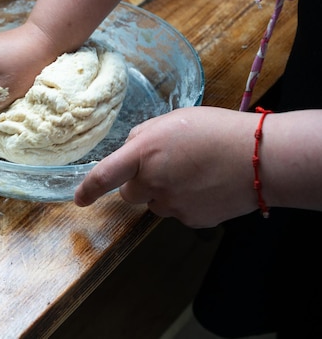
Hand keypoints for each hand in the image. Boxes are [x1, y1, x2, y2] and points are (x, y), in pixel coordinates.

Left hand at [74, 107, 261, 227]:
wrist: (260, 158)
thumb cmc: (217, 130)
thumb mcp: (173, 120)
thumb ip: (145, 136)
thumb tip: (130, 150)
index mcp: (145, 152)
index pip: (105, 175)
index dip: (88, 189)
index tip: (79, 199)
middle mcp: (153, 182)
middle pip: (130, 193)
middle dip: (138, 184)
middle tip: (164, 167)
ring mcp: (172, 204)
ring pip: (155, 203)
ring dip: (164, 192)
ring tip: (194, 173)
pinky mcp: (191, 219)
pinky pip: (178, 212)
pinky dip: (186, 202)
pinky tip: (205, 186)